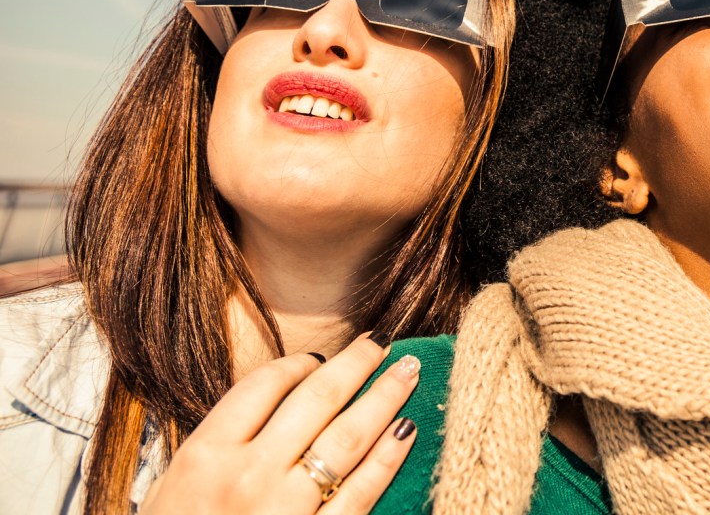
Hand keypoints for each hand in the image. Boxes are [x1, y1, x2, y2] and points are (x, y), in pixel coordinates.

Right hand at [139, 334, 418, 514]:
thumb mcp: (172, 490)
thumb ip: (219, 444)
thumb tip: (276, 400)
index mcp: (205, 455)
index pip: (262, 386)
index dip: (298, 363)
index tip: (320, 358)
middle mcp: (248, 475)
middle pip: (316, 399)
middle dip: (355, 364)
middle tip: (380, 342)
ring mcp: (285, 508)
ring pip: (348, 436)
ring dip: (384, 397)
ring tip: (408, 372)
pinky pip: (362, 491)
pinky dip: (388, 456)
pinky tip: (406, 430)